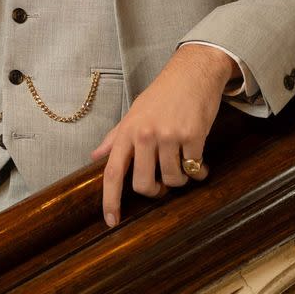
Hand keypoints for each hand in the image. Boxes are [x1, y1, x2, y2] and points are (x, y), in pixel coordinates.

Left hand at [91, 44, 235, 227]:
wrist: (193, 72)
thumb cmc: (162, 93)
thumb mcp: (134, 112)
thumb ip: (115, 137)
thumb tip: (95, 157)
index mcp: (128, 131)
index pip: (112, 172)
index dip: (110, 200)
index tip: (112, 222)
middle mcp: (146, 135)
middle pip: (143, 185)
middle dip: (154, 192)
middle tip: (160, 184)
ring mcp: (170, 136)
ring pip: (172, 180)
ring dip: (179, 180)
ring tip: (182, 164)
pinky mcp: (193, 136)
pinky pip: (194, 170)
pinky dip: (199, 171)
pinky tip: (200, 161)